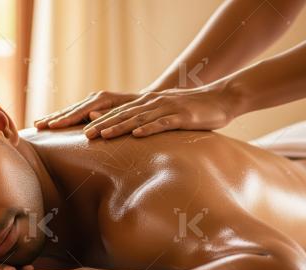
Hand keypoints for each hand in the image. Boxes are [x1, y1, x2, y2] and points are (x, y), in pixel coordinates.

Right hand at [33, 91, 140, 129]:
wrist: (145, 102)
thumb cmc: (139, 110)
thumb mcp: (128, 112)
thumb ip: (109, 114)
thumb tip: (90, 116)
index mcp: (102, 99)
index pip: (79, 111)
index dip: (65, 119)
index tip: (52, 126)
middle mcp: (94, 98)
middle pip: (70, 109)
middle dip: (53, 117)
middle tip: (36, 125)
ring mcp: (91, 101)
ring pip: (68, 110)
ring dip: (53, 117)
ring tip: (37, 124)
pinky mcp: (91, 106)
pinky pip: (72, 112)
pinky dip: (60, 117)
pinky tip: (49, 122)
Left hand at [83, 85, 236, 138]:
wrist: (223, 98)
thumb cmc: (195, 109)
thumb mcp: (168, 111)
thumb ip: (151, 119)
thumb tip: (135, 133)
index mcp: (149, 102)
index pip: (120, 112)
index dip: (101, 120)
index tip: (82, 129)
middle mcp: (154, 103)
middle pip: (124, 115)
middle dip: (103, 124)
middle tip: (84, 134)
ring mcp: (168, 108)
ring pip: (139, 119)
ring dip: (119, 127)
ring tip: (103, 135)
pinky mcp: (183, 116)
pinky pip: (163, 124)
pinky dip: (149, 129)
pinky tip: (137, 135)